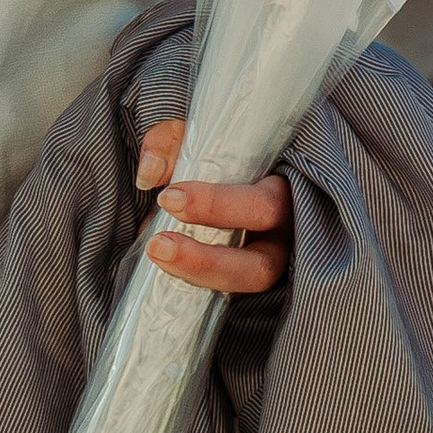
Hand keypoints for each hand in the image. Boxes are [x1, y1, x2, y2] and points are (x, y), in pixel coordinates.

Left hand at [135, 118, 291, 296]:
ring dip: (198, 276)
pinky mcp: (246, 280)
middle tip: (159, 244)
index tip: (169, 197)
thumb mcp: (193, 138)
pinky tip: (164, 267)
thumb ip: (169, 144)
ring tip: (157, 255)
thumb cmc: (218, 156)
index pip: (263, 205)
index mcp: (282, 193)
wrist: (223, 176)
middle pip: (261, 265)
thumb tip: (150, 174)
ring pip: (245, 288)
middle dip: (207, 260)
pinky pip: (227, 294)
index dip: (217, 206)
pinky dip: (194, 282)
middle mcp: (283, 237)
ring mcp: (268, 263)